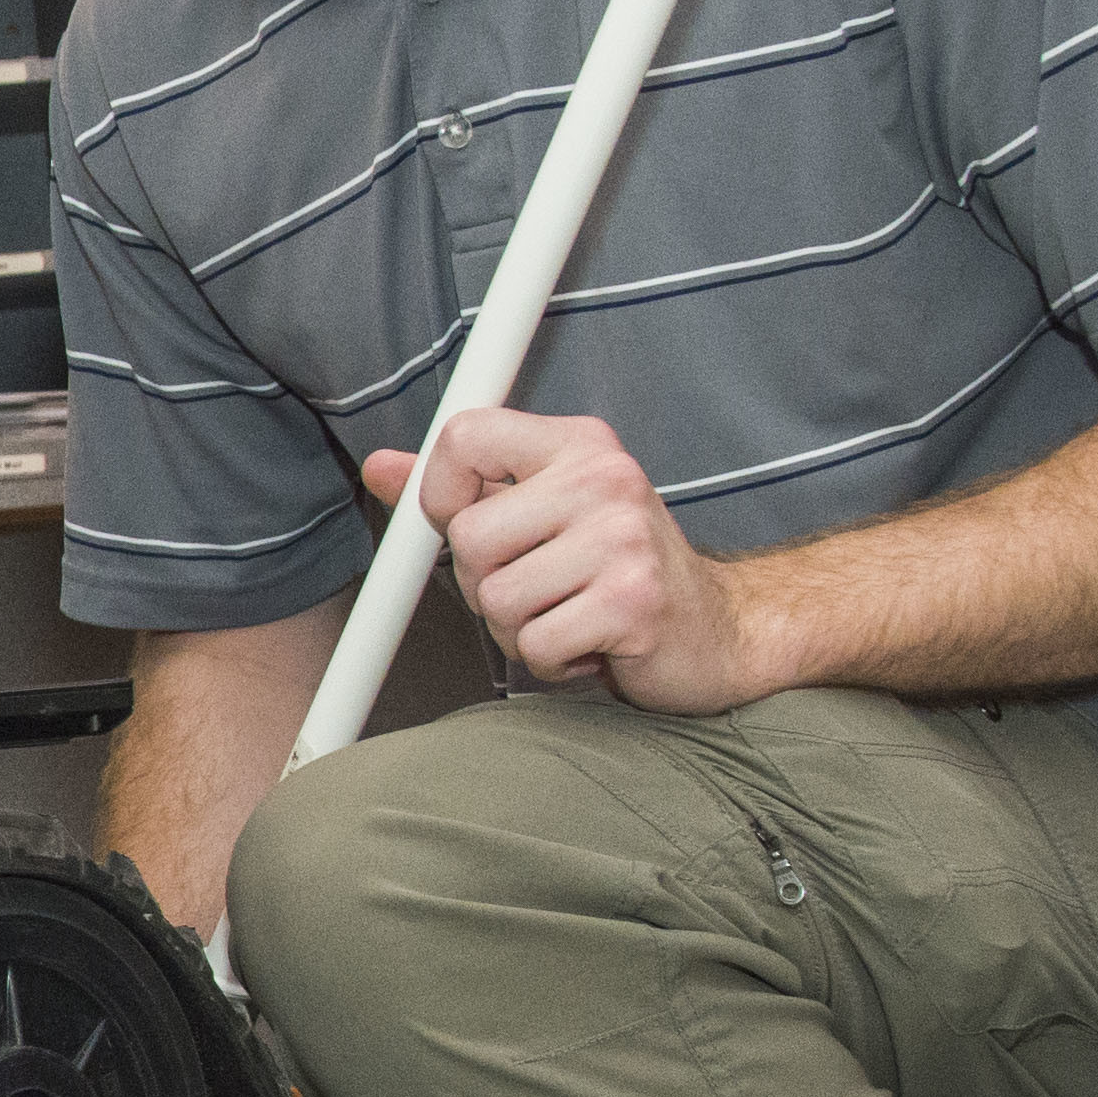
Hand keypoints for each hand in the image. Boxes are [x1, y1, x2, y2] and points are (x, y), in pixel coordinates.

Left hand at [362, 406, 778, 712]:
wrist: (719, 630)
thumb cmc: (617, 571)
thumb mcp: (540, 512)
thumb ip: (463, 490)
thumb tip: (378, 466)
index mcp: (579, 445)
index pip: (465, 437)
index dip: (440, 492)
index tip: (464, 521)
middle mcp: (605, 479)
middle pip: (469, 538)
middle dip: (486, 583)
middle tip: (540, 588)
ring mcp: (624, 541)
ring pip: (496, 600)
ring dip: (519, 628)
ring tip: (570, 614)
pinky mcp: (633, 603)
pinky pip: (534, 645)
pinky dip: (551, 660)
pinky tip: (592, 642)